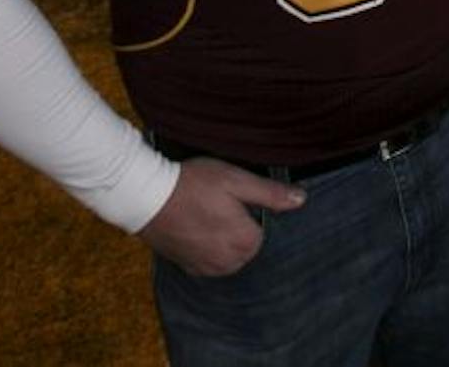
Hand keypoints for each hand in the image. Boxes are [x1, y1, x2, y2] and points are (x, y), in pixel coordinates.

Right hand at [136, 158, 305, 276]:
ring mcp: (206, 268)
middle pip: (245, 244)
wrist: (147, 197)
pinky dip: (205, 246)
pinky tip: (192, 226)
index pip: (261, 229)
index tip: (229, 197)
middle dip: (235, 226)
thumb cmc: (193, 184)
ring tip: (202, 213)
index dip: (247, 210)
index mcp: (246, 243)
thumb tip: (301, 200)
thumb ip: (271, 194)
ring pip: (227, 253)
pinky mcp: (188, 267)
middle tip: (214, 202)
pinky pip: (208, 259)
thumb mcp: (237, 180)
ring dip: (220, 237)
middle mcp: (229, 263)